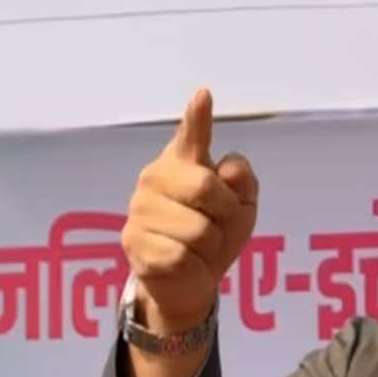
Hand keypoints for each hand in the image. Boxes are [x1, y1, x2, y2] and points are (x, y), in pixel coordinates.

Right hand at [120, 88, 258, 332]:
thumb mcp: (243, 205)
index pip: (192, 135)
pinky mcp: (134, 243)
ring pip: (199, 228)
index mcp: (184, 161)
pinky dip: (194, 265)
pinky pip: (183, 255)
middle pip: (206, 187)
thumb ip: (242, 181)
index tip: (204, 95)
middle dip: (226, 213)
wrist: (191, 280)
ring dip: (211, 245)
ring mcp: (140, 209)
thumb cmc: (217, 233)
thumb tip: (228, 169)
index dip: (198, 117)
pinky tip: (183, 262)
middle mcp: (155, 177)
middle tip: (218, 224)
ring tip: (199, 246)